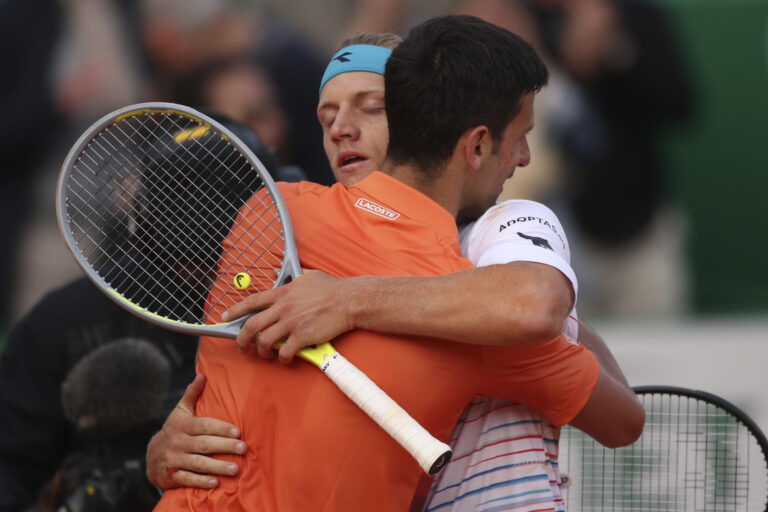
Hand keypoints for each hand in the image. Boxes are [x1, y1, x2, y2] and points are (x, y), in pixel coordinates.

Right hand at [146, 374, 246, 489]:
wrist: (151, 456)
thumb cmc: (174, 431)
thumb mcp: (180, 412)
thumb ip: (192, 394)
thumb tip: (202, 375)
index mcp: (183, 425)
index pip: (205, 426)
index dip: (221, 429)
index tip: (238, 432)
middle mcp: (178, 442)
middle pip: (204, 444)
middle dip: (225, 446)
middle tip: (243, 448)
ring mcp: (174, 459)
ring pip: (198, 463)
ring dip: (217, 466)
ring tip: (235, 469)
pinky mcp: (171, 475)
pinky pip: (187, 479)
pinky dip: (201, 481)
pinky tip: (215, 483)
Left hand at [223, 270, 355, 362]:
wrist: (349, 301)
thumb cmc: (332, 288)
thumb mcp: (308, 276)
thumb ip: (289, 277)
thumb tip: (275, 274)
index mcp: (283, 293)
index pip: (252, 302)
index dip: (235, 310)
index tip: (225, 317)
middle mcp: (283, 308)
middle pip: (252, 325)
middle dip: (242, 339)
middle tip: (242, 346)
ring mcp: (292, 323)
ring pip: (264, 341)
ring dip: (261, 351)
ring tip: (265, 355)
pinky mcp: (302, 337)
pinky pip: (284, 352)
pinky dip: (282, 358)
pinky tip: (285, 358)